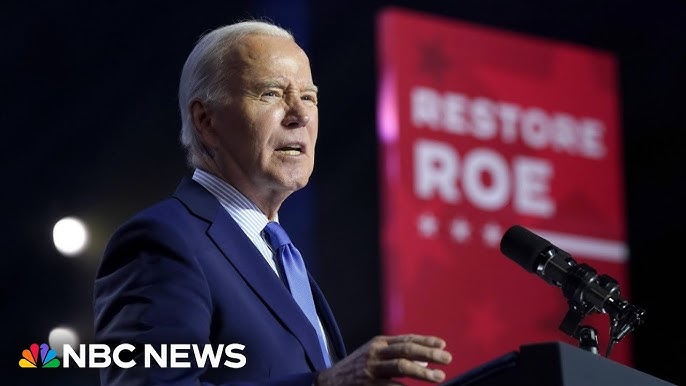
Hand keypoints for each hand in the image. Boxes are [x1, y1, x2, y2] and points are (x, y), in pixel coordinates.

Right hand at [315, 334, 452, 385]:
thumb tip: (425, 358)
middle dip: (430, 354)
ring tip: (439, 377)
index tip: (443, 345)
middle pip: (407, 350)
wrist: (330, 382)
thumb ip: (396, 355)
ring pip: (402, 367)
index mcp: (379, 343)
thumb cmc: (358, 369)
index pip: (407, 339)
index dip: (426, 341)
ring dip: (423, 372)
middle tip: (447, 359)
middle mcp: (375, 352)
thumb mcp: (375, 356)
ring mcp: (371, 369)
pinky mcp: (368, 384)